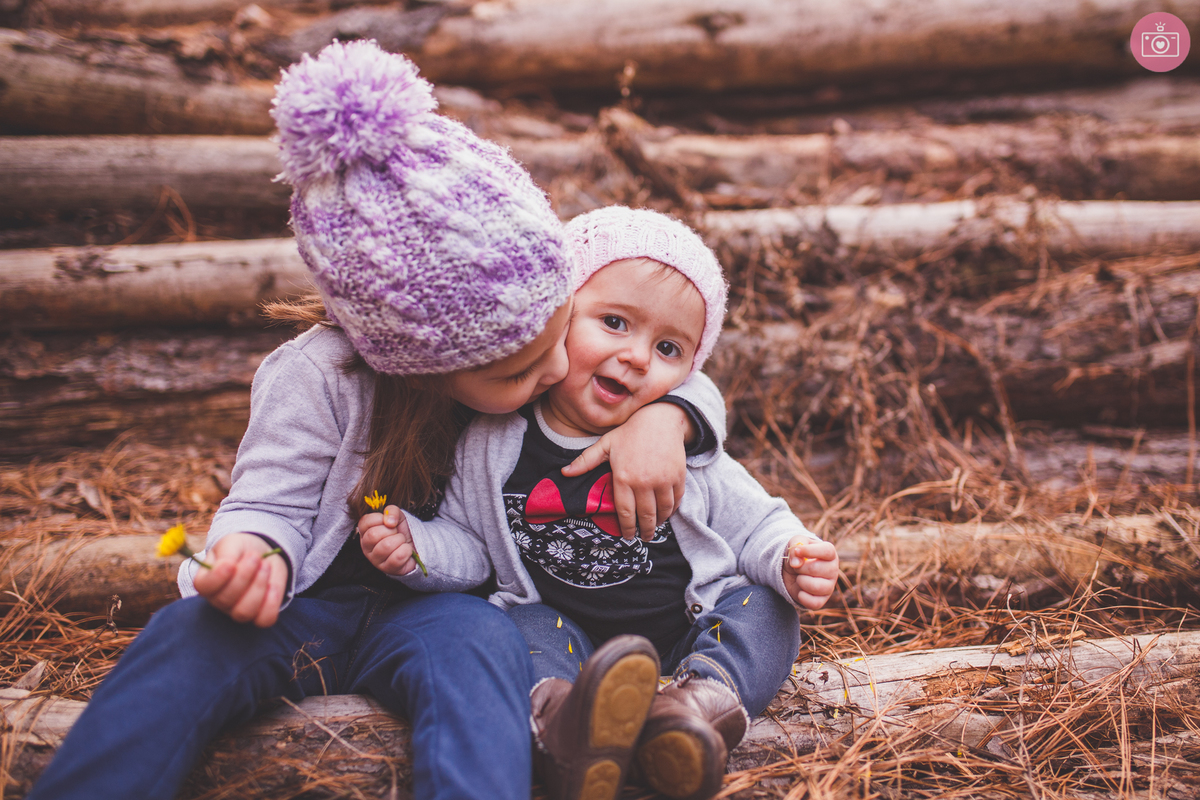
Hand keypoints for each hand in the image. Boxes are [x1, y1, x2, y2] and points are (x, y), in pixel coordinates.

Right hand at [193, 532, 287, 626]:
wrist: (264, 555)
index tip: (230, 563)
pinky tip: (273, 586)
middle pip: (225, 600)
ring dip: (258, 587)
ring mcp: (237, 610)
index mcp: (206, 580)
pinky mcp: (259, 614)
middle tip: (255, 556)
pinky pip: (264, 620)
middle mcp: (218, 600)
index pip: (204, 587)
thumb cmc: (242, 549)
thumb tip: (227, 565)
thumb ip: (226, 554)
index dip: (217, 578)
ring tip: (266, 565)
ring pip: (243, 612)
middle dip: (244, 576)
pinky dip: (271, 603)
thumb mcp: (232, 543)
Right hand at [359, 504, 416, 575]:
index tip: (389, 522)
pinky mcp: (387, 569)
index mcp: (366, 532)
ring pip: (386, 546)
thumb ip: (391, 511)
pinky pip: (396, 558)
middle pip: (373, 535)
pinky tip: (406, 550)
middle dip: (391, 531)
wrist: (415, 546)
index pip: (364, 522)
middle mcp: (366, 547)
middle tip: (396, 533)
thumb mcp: (397, 516)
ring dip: (399, 540)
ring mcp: (375, 560)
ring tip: (401, 542)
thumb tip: (389, 521)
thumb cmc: (402, 531)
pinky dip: (406, 551)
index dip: (380, 518)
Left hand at [562, 403, 690, 540]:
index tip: (627, 536)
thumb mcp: (605, 444)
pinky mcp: (678, 477)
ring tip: (655, 527)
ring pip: (663, 511)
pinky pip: (676, 500)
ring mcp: (663, 481)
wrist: (660, 419)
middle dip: (645, 531)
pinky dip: (672, 509)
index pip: (625, 512)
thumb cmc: (630, 432)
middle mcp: (644, 482)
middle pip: (646, 516)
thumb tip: (564, 472)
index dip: (627, 528)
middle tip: (643, 537)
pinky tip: (666, 512)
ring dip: (659, 522)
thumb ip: (585, 461)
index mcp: (623, 477)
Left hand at [782, 537, 838, 609]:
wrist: (790, 571)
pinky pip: (813, 603)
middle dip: (799, 567)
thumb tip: (796, 563)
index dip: (810, 551)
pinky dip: (801, 596)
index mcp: (829, 554)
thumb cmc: (797, 555)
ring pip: (815, 587)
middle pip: (815, 568)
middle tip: (797, 567)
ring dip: (800, 581)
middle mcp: (833, 570)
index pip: (827, 551)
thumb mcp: (794, 545)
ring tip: (799, 578)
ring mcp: (829, 587)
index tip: (797, 551)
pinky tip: (800, 590)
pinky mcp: (822, 600)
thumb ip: (794, 547)